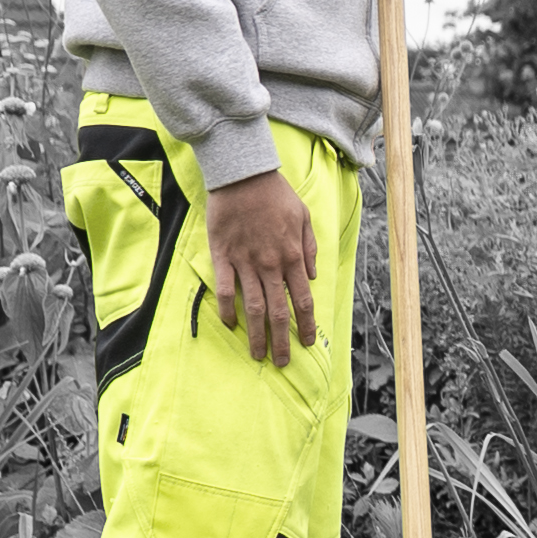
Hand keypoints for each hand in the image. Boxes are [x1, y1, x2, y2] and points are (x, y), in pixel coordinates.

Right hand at [208, 167, 320, 366]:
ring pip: (254, 307)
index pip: (303, 299)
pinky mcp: (223, 256)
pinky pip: (225, 289)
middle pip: (279, 311)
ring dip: (257, 334)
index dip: (306, 324)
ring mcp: (246, 262)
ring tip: (258, 355)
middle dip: (282, 340)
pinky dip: (227, 310)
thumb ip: (310, 248)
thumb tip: (312, 277)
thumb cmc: (276, 195)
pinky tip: (230, 325)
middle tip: (282, 362)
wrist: (244, 175)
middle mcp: (272, 264)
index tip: (308, 343)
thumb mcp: (304, 217)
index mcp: (294, 256)